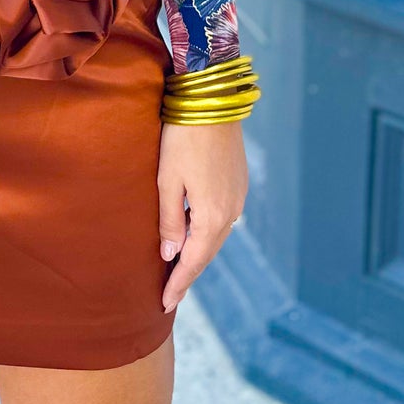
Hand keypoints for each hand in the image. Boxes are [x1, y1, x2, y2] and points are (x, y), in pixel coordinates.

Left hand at [157, 118, 246, 312]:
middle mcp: (231, 212)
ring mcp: (238, 197)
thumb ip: (169, 220)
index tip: (165, 303)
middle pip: (206, 253)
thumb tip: (170, 254)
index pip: (192, 261)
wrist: (212, 99)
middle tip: (170, 293)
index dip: (178, 283)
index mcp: (212, 216)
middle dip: (188, 273)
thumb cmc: (182, 138)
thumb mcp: (167, 180)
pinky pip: (221, 218)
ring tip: (179, 268)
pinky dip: (206, 232)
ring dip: (198, 252)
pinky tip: (194, 234)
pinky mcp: (238, 183)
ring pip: (215, 235)